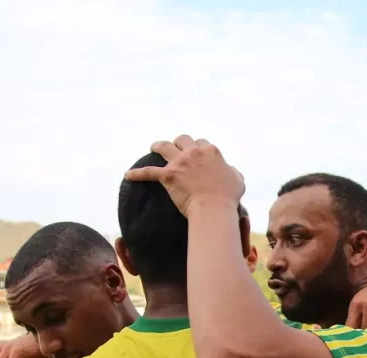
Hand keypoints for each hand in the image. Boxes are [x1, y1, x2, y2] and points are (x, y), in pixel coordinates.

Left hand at [123, 135, 244, 216]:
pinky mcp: (167, 176)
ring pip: (164, 146)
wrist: (213, 208)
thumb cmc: (227, 197)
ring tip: (154, 147)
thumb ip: (233, 171)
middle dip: (178, 143)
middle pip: (182, 140)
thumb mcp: (238, 180)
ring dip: (158, 146)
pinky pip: (148, 172)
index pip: (202, 143)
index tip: (196, 154)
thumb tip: (231, 170)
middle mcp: (194, 152)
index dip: (198, 148)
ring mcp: (179, 163)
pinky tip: (128, 175)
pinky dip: (137, 174)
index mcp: (211, 151)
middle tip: (175, 149)